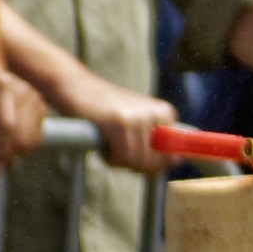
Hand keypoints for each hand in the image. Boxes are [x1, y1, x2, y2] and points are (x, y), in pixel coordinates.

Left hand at [0, 60, 46, 175]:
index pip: (7, 126)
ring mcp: (36, 100)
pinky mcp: (42, 109)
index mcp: (2, 88)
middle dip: (4, 156)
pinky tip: (1, 144)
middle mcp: (25, 92)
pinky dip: (20, 148)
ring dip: (12, 154)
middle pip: (22, 136)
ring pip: (32, 141)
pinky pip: (35, 139)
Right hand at [36, 71, 179, 171]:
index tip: (138, 161)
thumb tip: (178, 162)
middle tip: (118, 153)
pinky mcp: (119, 123)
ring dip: (119, 162)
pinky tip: (103, 148)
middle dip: (134, 165)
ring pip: (136, 161)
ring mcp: (138, 118)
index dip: (154, 166)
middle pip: (153, 162)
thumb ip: (157, 139)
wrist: (75, 85)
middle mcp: (156, 114)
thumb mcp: (136, 119)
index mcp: (165, 112)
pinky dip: (110, 159)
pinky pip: (122, 157)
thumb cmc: (104, 108)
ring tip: (109, 148)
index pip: (171, 156)